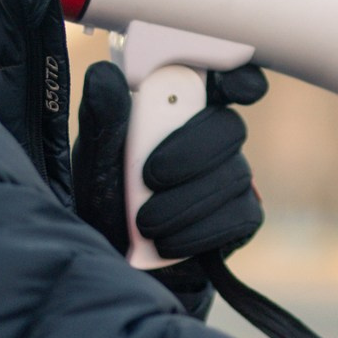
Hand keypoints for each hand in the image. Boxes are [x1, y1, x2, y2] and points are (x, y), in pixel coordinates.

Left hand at [73, 61, 267, 303]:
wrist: (118, 263)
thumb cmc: (106, 200)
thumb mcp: (94, 159)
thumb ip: (102, 118)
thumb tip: (104, 74)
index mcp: (180, 110)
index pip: (223, 80)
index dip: (238, 79)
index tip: (237, 89)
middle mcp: (212, 139)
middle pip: (230, 128)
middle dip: (192, 152)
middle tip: (150, 176)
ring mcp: (232, 178)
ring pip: (234, 174)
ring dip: (185, 201)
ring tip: (145, 221)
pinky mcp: (242, 218)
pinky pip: (239, 216)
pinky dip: (199, 230)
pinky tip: (168, 241)